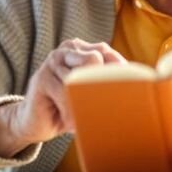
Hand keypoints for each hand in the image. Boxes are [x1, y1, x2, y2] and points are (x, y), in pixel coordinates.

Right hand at [0, 38, 125, 157]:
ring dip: (84, 104)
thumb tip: (137, 87)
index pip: (107, 53)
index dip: (119, 74)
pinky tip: (70, 122)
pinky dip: (71, 113)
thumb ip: (105, 82)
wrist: (34, 122)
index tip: (126, 94)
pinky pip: (66, 95)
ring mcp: (52, 61)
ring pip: (81, 79)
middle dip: (101, 86)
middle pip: (95, 60)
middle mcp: (66, 50)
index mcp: (80, 48)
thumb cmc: (67, 106)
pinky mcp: (42, 78)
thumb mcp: (88, 91)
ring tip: (81, 118)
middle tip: (101, 106)